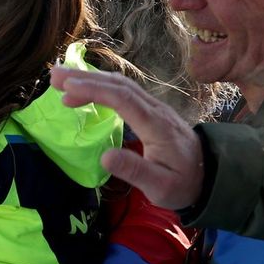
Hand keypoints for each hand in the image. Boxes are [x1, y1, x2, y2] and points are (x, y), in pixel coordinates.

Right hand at [50, 66, 204, 209]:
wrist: (209, 175)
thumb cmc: (183, 183)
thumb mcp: (161, 187)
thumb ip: (135, 171)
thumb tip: (104, 156)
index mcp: (155, 125)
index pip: (122, 99)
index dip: (94, 91)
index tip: (67, 90)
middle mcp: (155, 109)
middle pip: (119, 85)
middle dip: (85, 78)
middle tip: (53, 76)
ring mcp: (154, 107)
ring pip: (121, 85)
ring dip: (91, 79)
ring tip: (61, 80)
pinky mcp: (150, 110)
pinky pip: (124, 91)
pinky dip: (101, 86)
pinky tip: (85, 89)